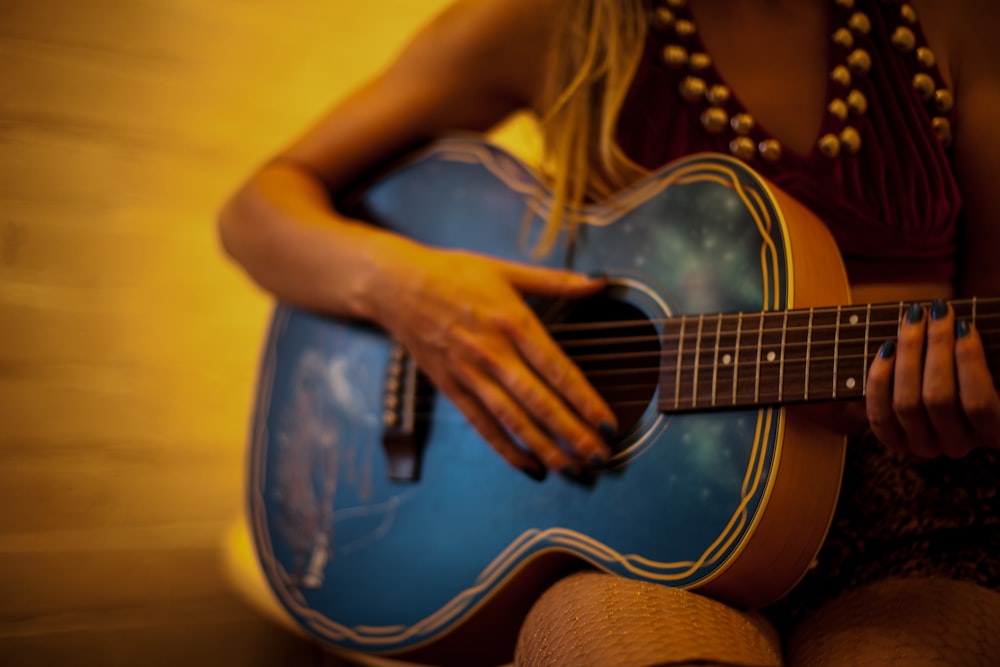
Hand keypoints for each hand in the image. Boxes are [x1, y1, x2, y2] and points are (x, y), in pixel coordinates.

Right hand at [370, 240, 616, 478]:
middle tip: (600, 457)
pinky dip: (506, 450)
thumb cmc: (453, 274)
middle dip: (572, 434)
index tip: (608, 422)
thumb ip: (557, 281)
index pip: (557, 370)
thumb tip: (601, 280)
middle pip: (538, 403)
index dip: (584, 400)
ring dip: (545, 448)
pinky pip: (482, 426)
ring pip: (512, 421)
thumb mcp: (507, 270)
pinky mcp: (451, 389)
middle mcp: (492, 353)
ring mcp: (470, 375)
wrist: (396, 286)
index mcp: (512, 322)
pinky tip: (530, 467)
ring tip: (573, 469)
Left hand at [866, 300, 999, 457]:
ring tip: (913, 320)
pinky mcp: (894, 439)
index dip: (969, 363)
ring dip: (908, 355)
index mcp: (992, 432)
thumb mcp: (990, 365)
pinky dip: (879, 379)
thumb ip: (983, 354)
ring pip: (907, 403)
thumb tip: (966, 330)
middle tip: (936, 312)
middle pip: (938, 399)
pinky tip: (887, 348)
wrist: (946, 390)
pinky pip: (880, 413)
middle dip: (936, 348)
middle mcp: (957, 445)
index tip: (964, 325)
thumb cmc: (973, 370)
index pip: (978, 405)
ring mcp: (923, 445)